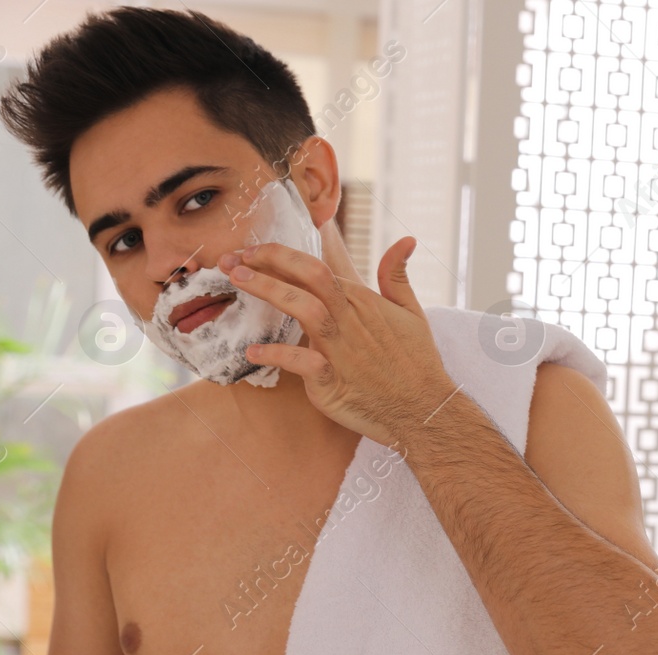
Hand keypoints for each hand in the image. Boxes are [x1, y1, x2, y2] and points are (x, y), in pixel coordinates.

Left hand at [219, 238, 455, 445]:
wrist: (423, 410)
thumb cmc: (416, 362)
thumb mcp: (413, 313)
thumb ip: (398, 276)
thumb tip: (406, 240)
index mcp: (364, 302)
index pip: (320, 267)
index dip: (284, 254)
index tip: (255, 249)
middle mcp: (350, 321)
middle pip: (309, 279)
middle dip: (270, 262)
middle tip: (234, 258)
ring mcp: (341, 351)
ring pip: (304, 309)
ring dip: (269, 291)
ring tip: (237, 280)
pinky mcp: (333, 382)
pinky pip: (302, 363)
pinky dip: (277, 355)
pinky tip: (253, 351)